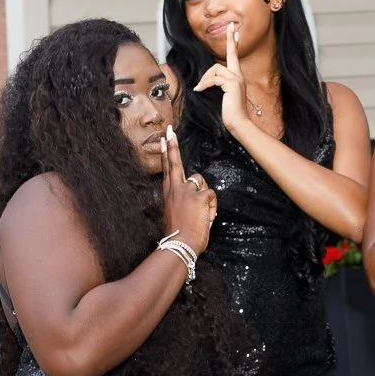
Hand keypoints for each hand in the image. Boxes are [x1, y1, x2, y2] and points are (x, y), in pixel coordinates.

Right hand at [162, 127, 216, 253]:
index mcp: (168, 195)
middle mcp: (175, 189)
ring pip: (201, 183)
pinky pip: (211, 196)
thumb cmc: (179, 236)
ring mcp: (187, 191)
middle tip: (169, 130)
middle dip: (172, 146)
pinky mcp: (199, 196)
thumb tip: (197, 200)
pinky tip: (206, 218)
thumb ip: (183, 203)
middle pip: (175, 162)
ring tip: (201, 214)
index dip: (165, 154)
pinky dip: (212, 208)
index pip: (167, 170)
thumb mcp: (176, 217)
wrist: (180, 245)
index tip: (162, 140)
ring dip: (205, 197)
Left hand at [193, 23, 250, 135]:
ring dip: (206, 78)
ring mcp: (236, 79)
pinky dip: (205, 84)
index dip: (234, 43)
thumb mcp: (224, 96)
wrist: (239, 124)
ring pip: (216, 69)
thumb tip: (204, 82)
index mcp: (238, 77)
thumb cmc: (231, 112)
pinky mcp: (232, 84)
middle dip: (231, 40)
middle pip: (230, 55)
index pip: (235, 57)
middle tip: (231, 25)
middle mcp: (239, 75)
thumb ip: (218, 84)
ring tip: (201, 88)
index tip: (235, 31)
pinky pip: (213, 79)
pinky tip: (200, 90)